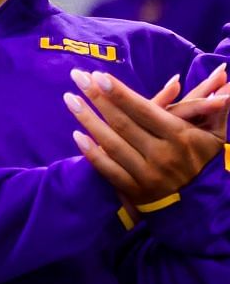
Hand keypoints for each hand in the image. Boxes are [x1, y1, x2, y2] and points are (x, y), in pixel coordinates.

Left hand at [65, 67, 229, 205]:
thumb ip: (216, 110)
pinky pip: (108, 170)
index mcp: (181, 138)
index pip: (144, 111)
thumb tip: (227, 84)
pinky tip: (75, 136)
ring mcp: (147, 175)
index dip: (120, 93)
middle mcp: (162, 156)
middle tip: (77, 77)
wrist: (206, 207)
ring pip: (111, 143)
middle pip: (122, 123)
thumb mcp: (216, 137)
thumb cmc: (207, 162)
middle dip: (97, 98)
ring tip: (69, 99)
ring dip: (87, 120)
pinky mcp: (135, 191)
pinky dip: (91, 153)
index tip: (99, 76)